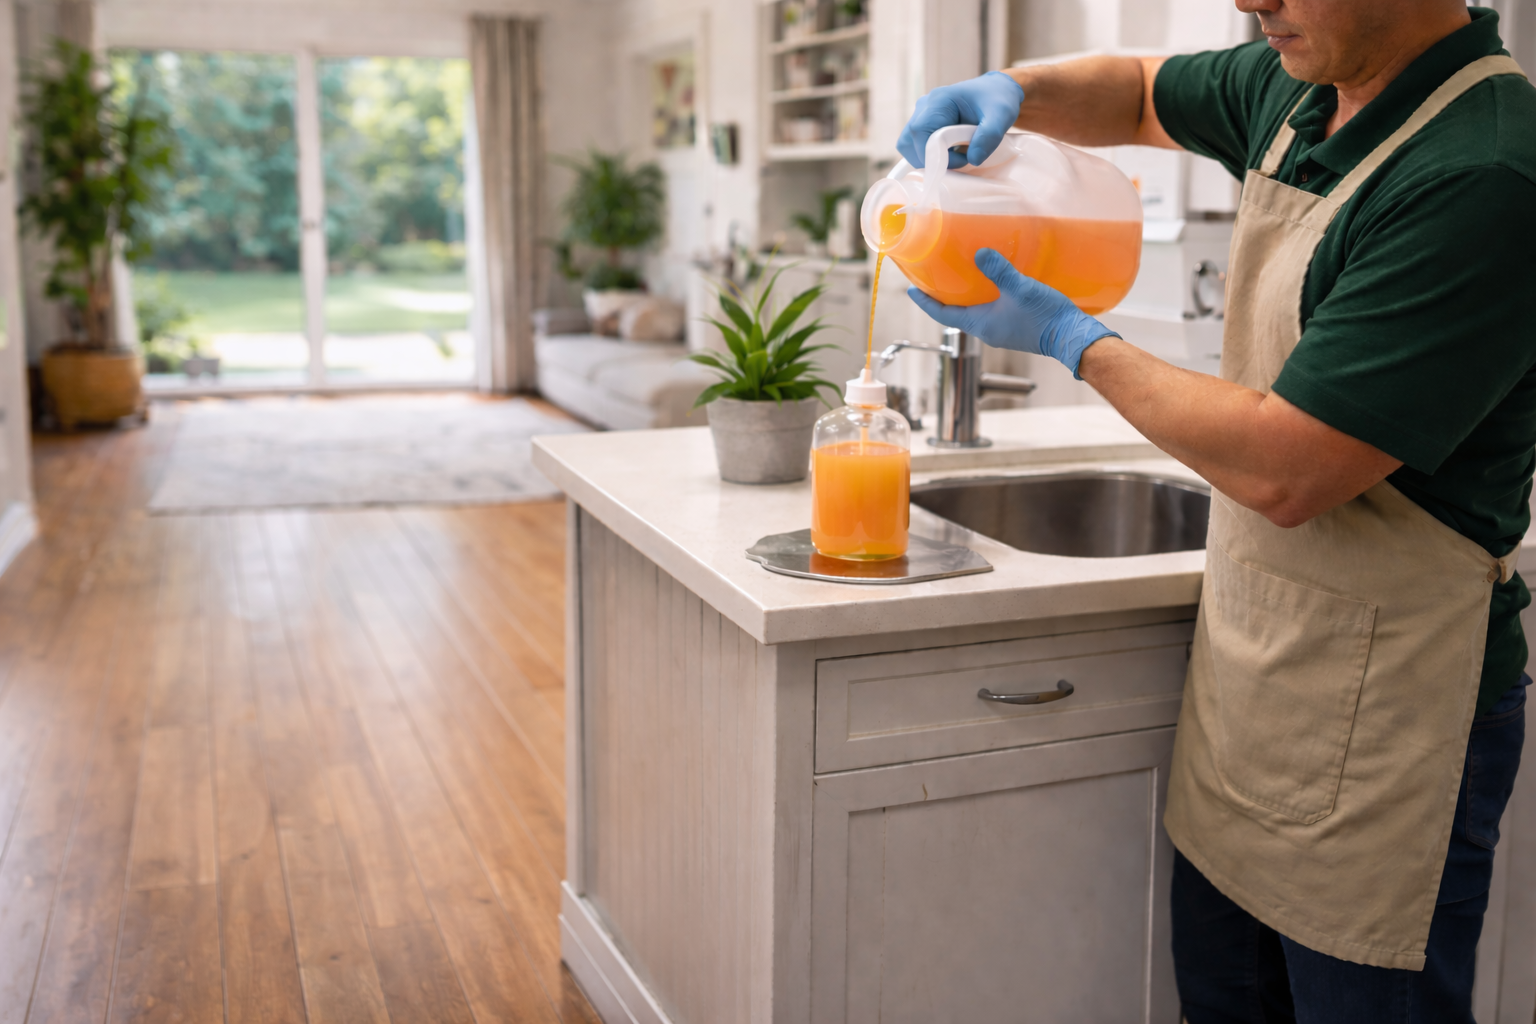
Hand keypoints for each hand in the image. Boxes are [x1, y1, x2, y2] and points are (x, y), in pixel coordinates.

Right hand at [896, 72, 1025, 168]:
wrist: (997, 91)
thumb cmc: (998, 100)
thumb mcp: (1001, 116)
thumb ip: (989, 136)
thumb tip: (973, 160)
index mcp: (939, 101)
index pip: (920, 133)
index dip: (936, 153)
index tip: (963, 160)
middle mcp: (924, 107)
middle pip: (909, 142)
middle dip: (930, 160)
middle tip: (959, 162)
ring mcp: (922, 116)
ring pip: (909, 147)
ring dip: (928, 160)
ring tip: (955, 159)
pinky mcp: (925, 126)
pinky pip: (917, 147)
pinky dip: (931, 157)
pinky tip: (952, 156)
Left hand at [907, 249, 1118, 377]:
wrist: (1073, 336)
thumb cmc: (1046, 318)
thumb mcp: (1020, 289)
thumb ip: (999, 271)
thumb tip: (980, 253)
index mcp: (981, 325)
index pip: (943, 313)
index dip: (925, 302)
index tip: (911, 289)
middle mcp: (987, 330)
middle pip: (956, 312)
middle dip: (943, 295)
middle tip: (933, 276)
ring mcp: (1001, 330)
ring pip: (974, 311)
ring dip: (964, 295)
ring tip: (958, 275)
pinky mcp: (1014, 326)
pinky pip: (990, 310)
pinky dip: (983, 296)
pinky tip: (991, 281)